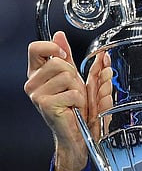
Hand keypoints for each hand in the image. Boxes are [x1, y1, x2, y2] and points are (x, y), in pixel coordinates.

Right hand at [24, 31, 111, 170]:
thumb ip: (65, 56)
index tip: (64, 57)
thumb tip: (59, 35)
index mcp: (36, 73)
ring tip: (74, 100)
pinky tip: (73, 108)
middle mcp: (32, 83)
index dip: (53, 48)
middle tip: (73, 90)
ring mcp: (36, 94)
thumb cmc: (74, 107)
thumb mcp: (71, 77)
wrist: (76, 134)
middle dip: (74, 75)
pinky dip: (80, 101)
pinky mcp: (45, 104)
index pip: (35, 48)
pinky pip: (72, 92)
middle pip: (59, 62)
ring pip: (67, 76)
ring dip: (78, 89)